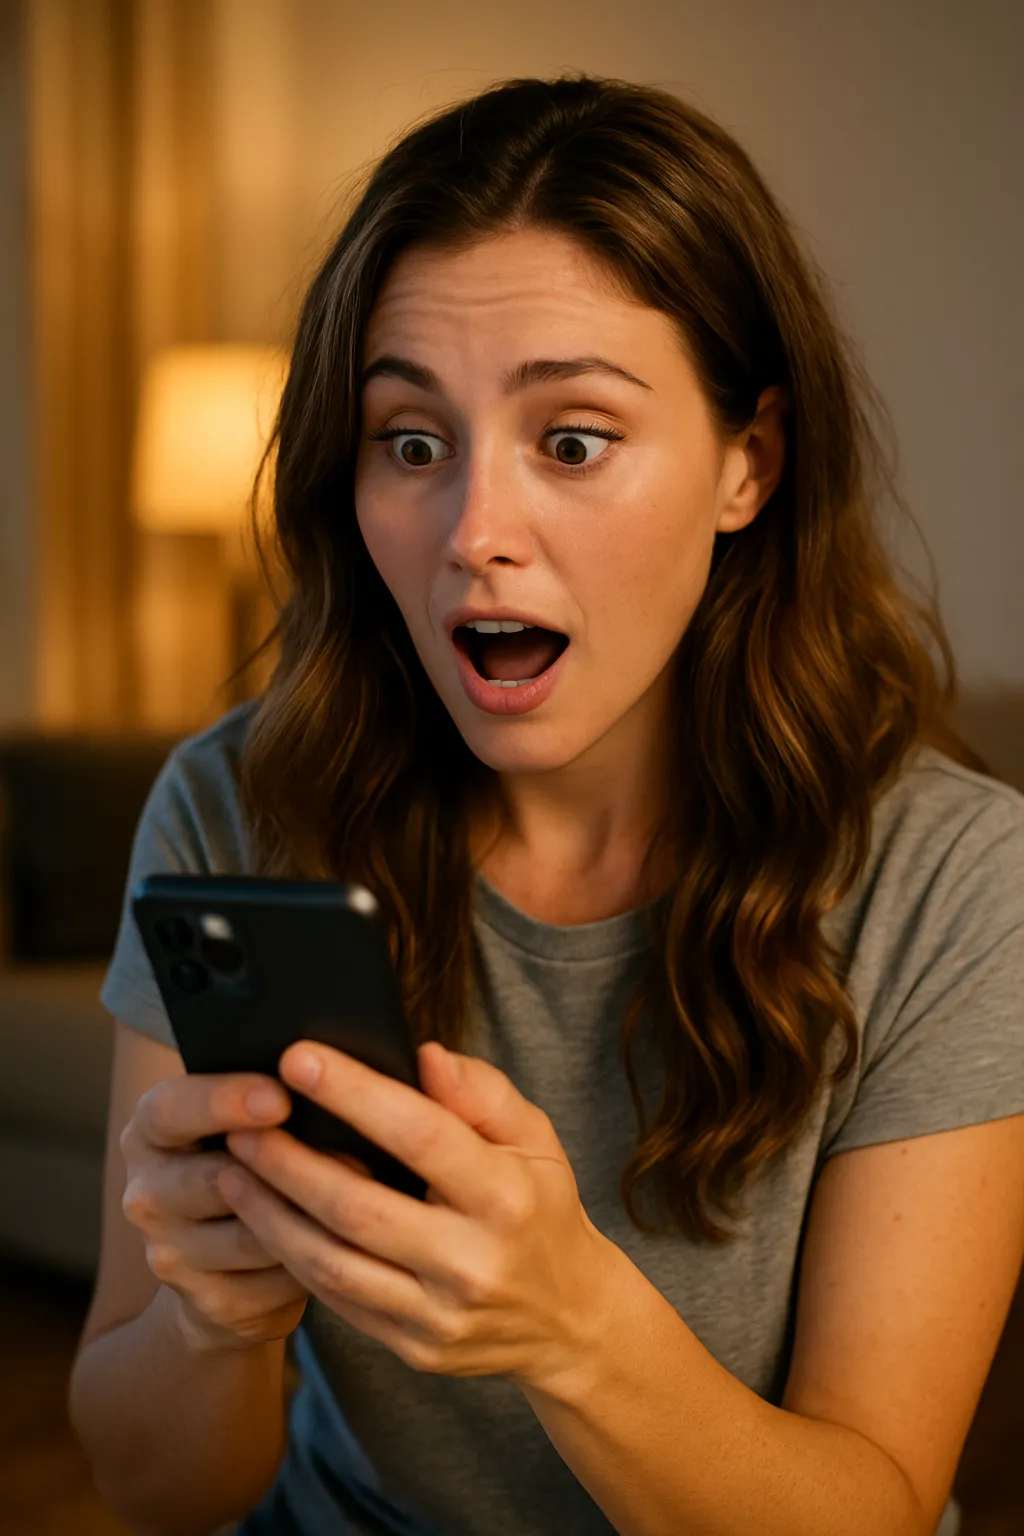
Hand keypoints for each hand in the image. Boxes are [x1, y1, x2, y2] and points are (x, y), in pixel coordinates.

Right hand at [120, 1068, 356, 1352]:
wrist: (226, 1259)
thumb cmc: (253, 1160)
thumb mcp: (244, 1121)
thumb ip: (270, 1097)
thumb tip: (331, 1074)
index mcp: (150, 1131)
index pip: (172, 1110)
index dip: (224, 1101)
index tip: (280, 1097)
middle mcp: (148, 1193)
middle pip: (213, 1179)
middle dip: (284, 1166)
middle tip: (351, 1150)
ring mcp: (171, 1255)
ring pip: (252, 1235)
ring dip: (312, 1217)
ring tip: (367, 1195)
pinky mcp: (210, 1303)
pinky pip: (275, 1278)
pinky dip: (316, 1259)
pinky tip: (349, 1243)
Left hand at [218, 1040, 623, 1390]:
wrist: (569, 1318)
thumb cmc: (539, 1206)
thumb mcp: (535, 1137)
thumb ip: (481, 1092)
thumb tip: (424, 1056)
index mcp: (506, 1196)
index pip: (421, 1135)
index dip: (356, 1094)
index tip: (299, 1057)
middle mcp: (473, 1261)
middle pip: (357, 1207)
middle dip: (288, 1162)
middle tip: (239, 1123)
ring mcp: (440, 1315)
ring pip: (331, 1264)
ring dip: (271, 1214)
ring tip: (231, 1170)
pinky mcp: (414, 1350)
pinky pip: (337, 1300)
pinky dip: (293, 1256)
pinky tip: (265, 1219)